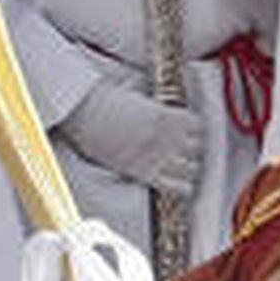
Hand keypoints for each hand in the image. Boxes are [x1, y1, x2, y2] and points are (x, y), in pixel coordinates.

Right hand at [60, 80, 203, 195]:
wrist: (82, 114)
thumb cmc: (101, 101)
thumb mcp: (132, 93)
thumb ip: (149, 101)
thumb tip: (153, 99)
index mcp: (164, 114)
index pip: (197, 125)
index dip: (195, 129)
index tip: (189, 131)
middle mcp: (164, 136)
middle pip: (197, 148)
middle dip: (194, 149)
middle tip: (187, 151)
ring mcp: (155, 156)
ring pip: (191, 168)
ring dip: (190, 168)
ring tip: (184, 169)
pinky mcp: (143, 173)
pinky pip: (175, 186)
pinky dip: (182, 187)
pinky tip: (183, 186)